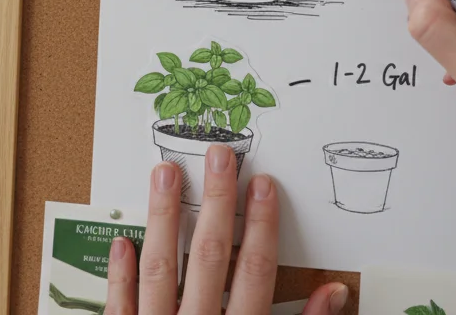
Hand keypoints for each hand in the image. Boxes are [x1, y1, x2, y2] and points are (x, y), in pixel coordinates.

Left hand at [105, 146, 348, 314]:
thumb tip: (336, 292)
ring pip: (160, 269)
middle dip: (215, 202)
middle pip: (209, 257)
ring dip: (163, 218)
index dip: (260, 225)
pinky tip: (124, 240)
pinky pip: (120, 307)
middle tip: (218, 155)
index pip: (253, 272)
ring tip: (163, 172)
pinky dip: (121, 275)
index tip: (262, 183)